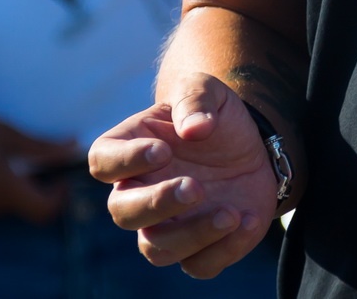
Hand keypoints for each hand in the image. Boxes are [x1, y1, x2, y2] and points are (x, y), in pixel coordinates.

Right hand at [0, 89, 77, 223]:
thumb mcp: (7, 132)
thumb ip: (43, 147)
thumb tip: (74, 149)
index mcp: (0, 188)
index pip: (43, 211)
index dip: (58, 198)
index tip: (59, 179)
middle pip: (17, 206)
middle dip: (27, 187)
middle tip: (26, 161)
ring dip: (0, 190)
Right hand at [89, 73, 278, 278]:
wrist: (253, 144)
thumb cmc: (216, 116)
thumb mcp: (208, 90)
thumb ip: (196, 100)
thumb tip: (194, 129)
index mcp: (131, 148)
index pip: (103, 160)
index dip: (125, 161)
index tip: (163, 151)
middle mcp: (140, 191)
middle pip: (122, 212)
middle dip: (156, 203)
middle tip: (195, 188)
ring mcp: (167, 224)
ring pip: (157, 249)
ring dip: (191, 236)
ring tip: (230, 213)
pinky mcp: (200, 246)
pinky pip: (199, 265)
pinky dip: (223, 250)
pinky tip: (247, 220)